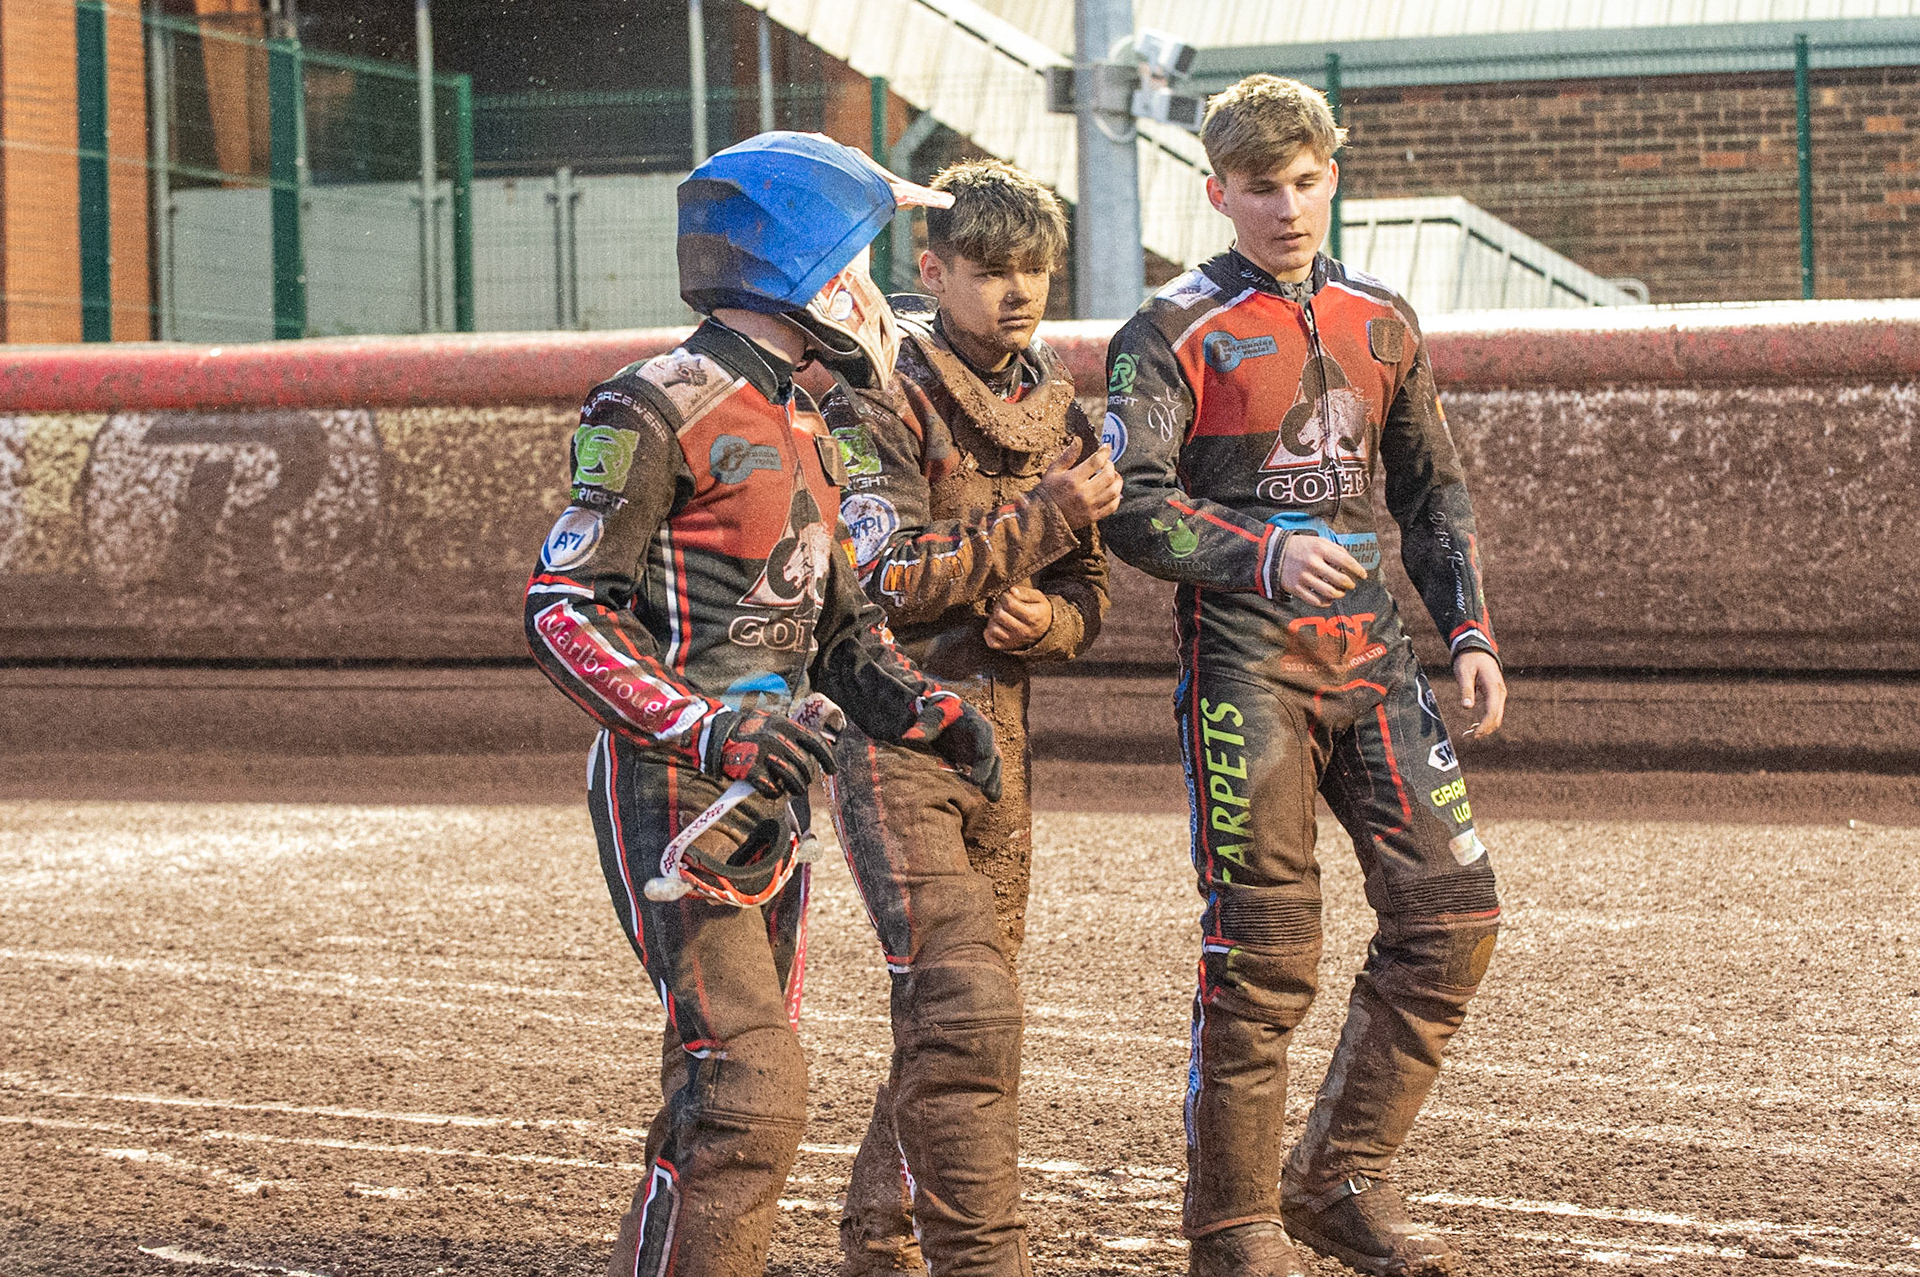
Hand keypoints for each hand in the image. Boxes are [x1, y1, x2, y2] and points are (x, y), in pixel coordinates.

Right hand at [705, 709, 835, 798]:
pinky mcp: (753, 771)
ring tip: (791, 789)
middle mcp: (777, 738)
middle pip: (805, 765)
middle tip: (801, 783)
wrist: (717, 734)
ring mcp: (765, 754)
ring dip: (795, 788)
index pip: (815, 742)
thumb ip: (791, 735)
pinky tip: (770, 789)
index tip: (832, 770)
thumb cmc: (750, 732)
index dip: (827, 758)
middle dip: (806, 777)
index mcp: (785, 725)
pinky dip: (774, 793)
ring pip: (793, 780)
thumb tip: (814, 752)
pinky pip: (773, 790)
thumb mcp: (772, 723)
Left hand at [899, 691, 1002, 801]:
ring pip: (994, 765)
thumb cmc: (938, 714)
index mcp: (975, 721)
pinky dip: (992, 785)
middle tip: (979, 784)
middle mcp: (984, 737)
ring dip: (993, 780)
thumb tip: (909, 738)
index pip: (984, 733)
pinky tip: (992, 799)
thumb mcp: (932, 716)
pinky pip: (990, 773)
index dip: (983, 747)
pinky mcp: (980, 761)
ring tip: (989, 796)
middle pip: (992, 753)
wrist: (941, 716)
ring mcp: (984, 749)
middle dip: (988, 769)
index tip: (979, 762)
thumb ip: (925, 727)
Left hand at [983, 585, 1052, 650]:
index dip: (1005, 596)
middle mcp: (1023, 631)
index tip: (1008, 596)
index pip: (1009, 604)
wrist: (1046, 631)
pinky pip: (991, 642)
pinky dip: (989, 633)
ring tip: (1000, 615)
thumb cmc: (1039, 611)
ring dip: (993, 619)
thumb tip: (1011, 591)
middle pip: (999, 615)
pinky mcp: (1007, 647)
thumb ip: (1025, 593)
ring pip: (993, 629)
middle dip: (998, 606)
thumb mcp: (1038, 598)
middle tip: (1003, 605)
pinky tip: (997, 626)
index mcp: (1032, 616)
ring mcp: (1014, 640)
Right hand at [1036, 438, 1121, 529]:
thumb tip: (1078, 440)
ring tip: (1113, 476)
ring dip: (1117, 481)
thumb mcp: (1053, 471)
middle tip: (1107, 463)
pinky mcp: (1092, 517)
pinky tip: (1112, 492)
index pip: (1096, 461)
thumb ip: (1068, 456)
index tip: (1106, 447)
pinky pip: (1111, 507)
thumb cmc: (1046, 493)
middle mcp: (1083, 493)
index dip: (1104, 452)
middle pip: (1108, 475)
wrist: (1041, 518)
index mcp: (1072, 480)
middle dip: (1111, 466)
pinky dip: (1116, 498)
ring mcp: (1089, 506)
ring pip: (1113, 491)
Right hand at [1280, 534, 1367, 605]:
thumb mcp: (1319, 541)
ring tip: (1340, 592)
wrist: (1273, 554)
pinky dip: (1325, 602)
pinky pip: (1315, 601)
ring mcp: (1303, 577)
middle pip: (1340, 580)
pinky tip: (1328, 599)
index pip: (1346, 562)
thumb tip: (1352, 562)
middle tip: (1351, 585)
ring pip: (1330, 593)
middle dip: (1350, 585)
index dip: (1358, 570)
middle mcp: (1312, 563)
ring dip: (1339, 594)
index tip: (1363, 575)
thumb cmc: (1302, 547)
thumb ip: (1337, 549)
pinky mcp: (1296, 588)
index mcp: (1320, 549)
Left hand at [1454, 650, 1505, 738]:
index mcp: (1493, 686)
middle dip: (1484, 729)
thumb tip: (1467, 707)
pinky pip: (1494, 712)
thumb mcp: (1464, 673)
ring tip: (1468, 733)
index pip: (1492, 711)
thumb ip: (1466, 689)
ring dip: (1485, 727)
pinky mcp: (1496, 696)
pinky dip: (1486, 721)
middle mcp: (1500, 692)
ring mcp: (1500, 694)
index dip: (1484, 725)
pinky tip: (1474, 726)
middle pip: (1497, 717)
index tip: (1473, 735)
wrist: (1477, 650)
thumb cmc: (1469, 660)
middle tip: (1468, 737)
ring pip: (1497, 716)